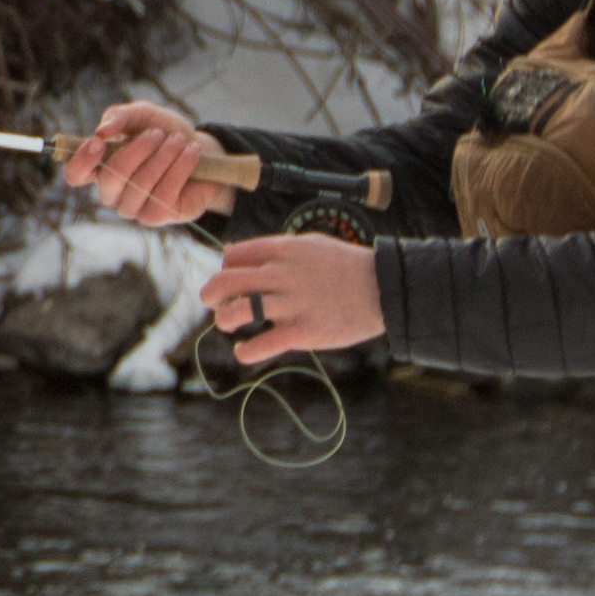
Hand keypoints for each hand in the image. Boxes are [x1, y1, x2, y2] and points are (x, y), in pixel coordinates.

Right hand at [61, 101, 233, 227]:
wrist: (201, 151)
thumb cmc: (165, 133)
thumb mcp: (143, 115)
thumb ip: (119, 116)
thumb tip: (102, 130)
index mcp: (100, 167)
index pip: (75, 174)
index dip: (81, 161)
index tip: (99, 141)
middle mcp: (111, 192)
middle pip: (109, 179)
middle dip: (137, 151)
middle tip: (158, 133)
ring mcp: (133, 208)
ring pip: (140, 184)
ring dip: (164, 156)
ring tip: (179, 140)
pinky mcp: (156, 217)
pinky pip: (164, 193)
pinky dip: (180, 167)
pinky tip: (190, 153)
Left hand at [204, 231, 380, 366]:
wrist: (384, 288)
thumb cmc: (347, 266)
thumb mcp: (310, 244)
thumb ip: (273, 249)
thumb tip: (232, 253)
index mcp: (283, 250)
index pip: (232, 256)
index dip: (225, 268)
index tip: (233, 280)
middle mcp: (282, 275)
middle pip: (225, 282)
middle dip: (210, 294)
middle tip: (212, 302)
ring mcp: (291, 305)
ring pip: (236, 313)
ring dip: (224, 320)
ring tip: (230, 323)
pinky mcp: (302, 332)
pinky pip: (260, 345)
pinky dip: (245, 351)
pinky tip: (245, 350)